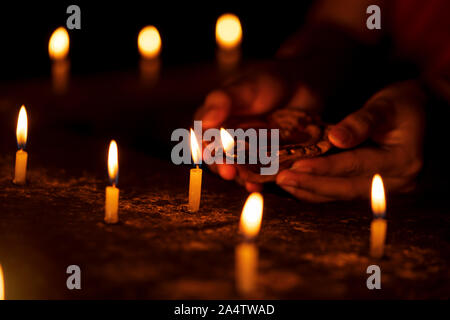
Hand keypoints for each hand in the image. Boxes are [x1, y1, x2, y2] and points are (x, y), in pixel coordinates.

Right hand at [195, 67, 320, 191]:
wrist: (303, 86)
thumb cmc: (269, 81)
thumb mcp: (246, 87)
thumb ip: (224, 101)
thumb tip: (204, 121)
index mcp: (216, 118)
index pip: (202, 135)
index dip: (202, 146)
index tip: (206, 154)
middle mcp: (228, 137)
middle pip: (218, 156)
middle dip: (221, 166)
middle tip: (228, 172)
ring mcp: (247, 150)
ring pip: (237, 167)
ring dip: (239, 177)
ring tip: (246, 183)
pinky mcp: (266, 160)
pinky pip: (258, 173)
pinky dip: (257, 181)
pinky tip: (259, 186)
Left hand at [276, 80, 425, 201]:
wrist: (419, 112)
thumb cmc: (402, 104)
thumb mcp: (385, 105)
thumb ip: (362, 122)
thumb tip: (336, 138)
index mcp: (402, 161)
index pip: (355, 166)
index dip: (324, 168)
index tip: (295, 167)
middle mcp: (395, 182)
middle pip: (346, 188)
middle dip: (310, 184)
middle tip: (280, 179)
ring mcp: (384, 189)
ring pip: (341, 195)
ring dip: (309, 190)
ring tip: (281, 183)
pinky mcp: (372, 188)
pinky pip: (341, 191)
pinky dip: (317, 189)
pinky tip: (296, 185)